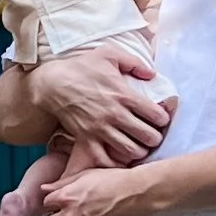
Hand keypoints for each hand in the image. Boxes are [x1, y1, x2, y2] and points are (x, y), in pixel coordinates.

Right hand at [29, 47, 172, 166]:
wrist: (51, 83)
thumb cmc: (81, 67)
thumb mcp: (109, 54)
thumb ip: (134, 62)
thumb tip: (152, 74)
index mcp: (124, 95)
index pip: (156, 115)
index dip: (163, 118)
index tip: (160, 118)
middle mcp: (114, 115)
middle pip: (148, 137)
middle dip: (155, 137)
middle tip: (152, 134)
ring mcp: (100, 129)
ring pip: (130, 151)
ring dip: (139, 150)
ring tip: (138, 145)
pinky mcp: (86, 139)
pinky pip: (105, 159)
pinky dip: (114, 161)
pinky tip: (118, 154)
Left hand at [43, 164, 163, 215]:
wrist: (135, 193)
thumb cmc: (113, 180)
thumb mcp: (84, 174)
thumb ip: (61, 183)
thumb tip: (44, 188)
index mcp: (65, 197)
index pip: (46, 203)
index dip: (54, 200)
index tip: (62, 198)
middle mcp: (70, 215)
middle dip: (59, 215)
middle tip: (72, 208)